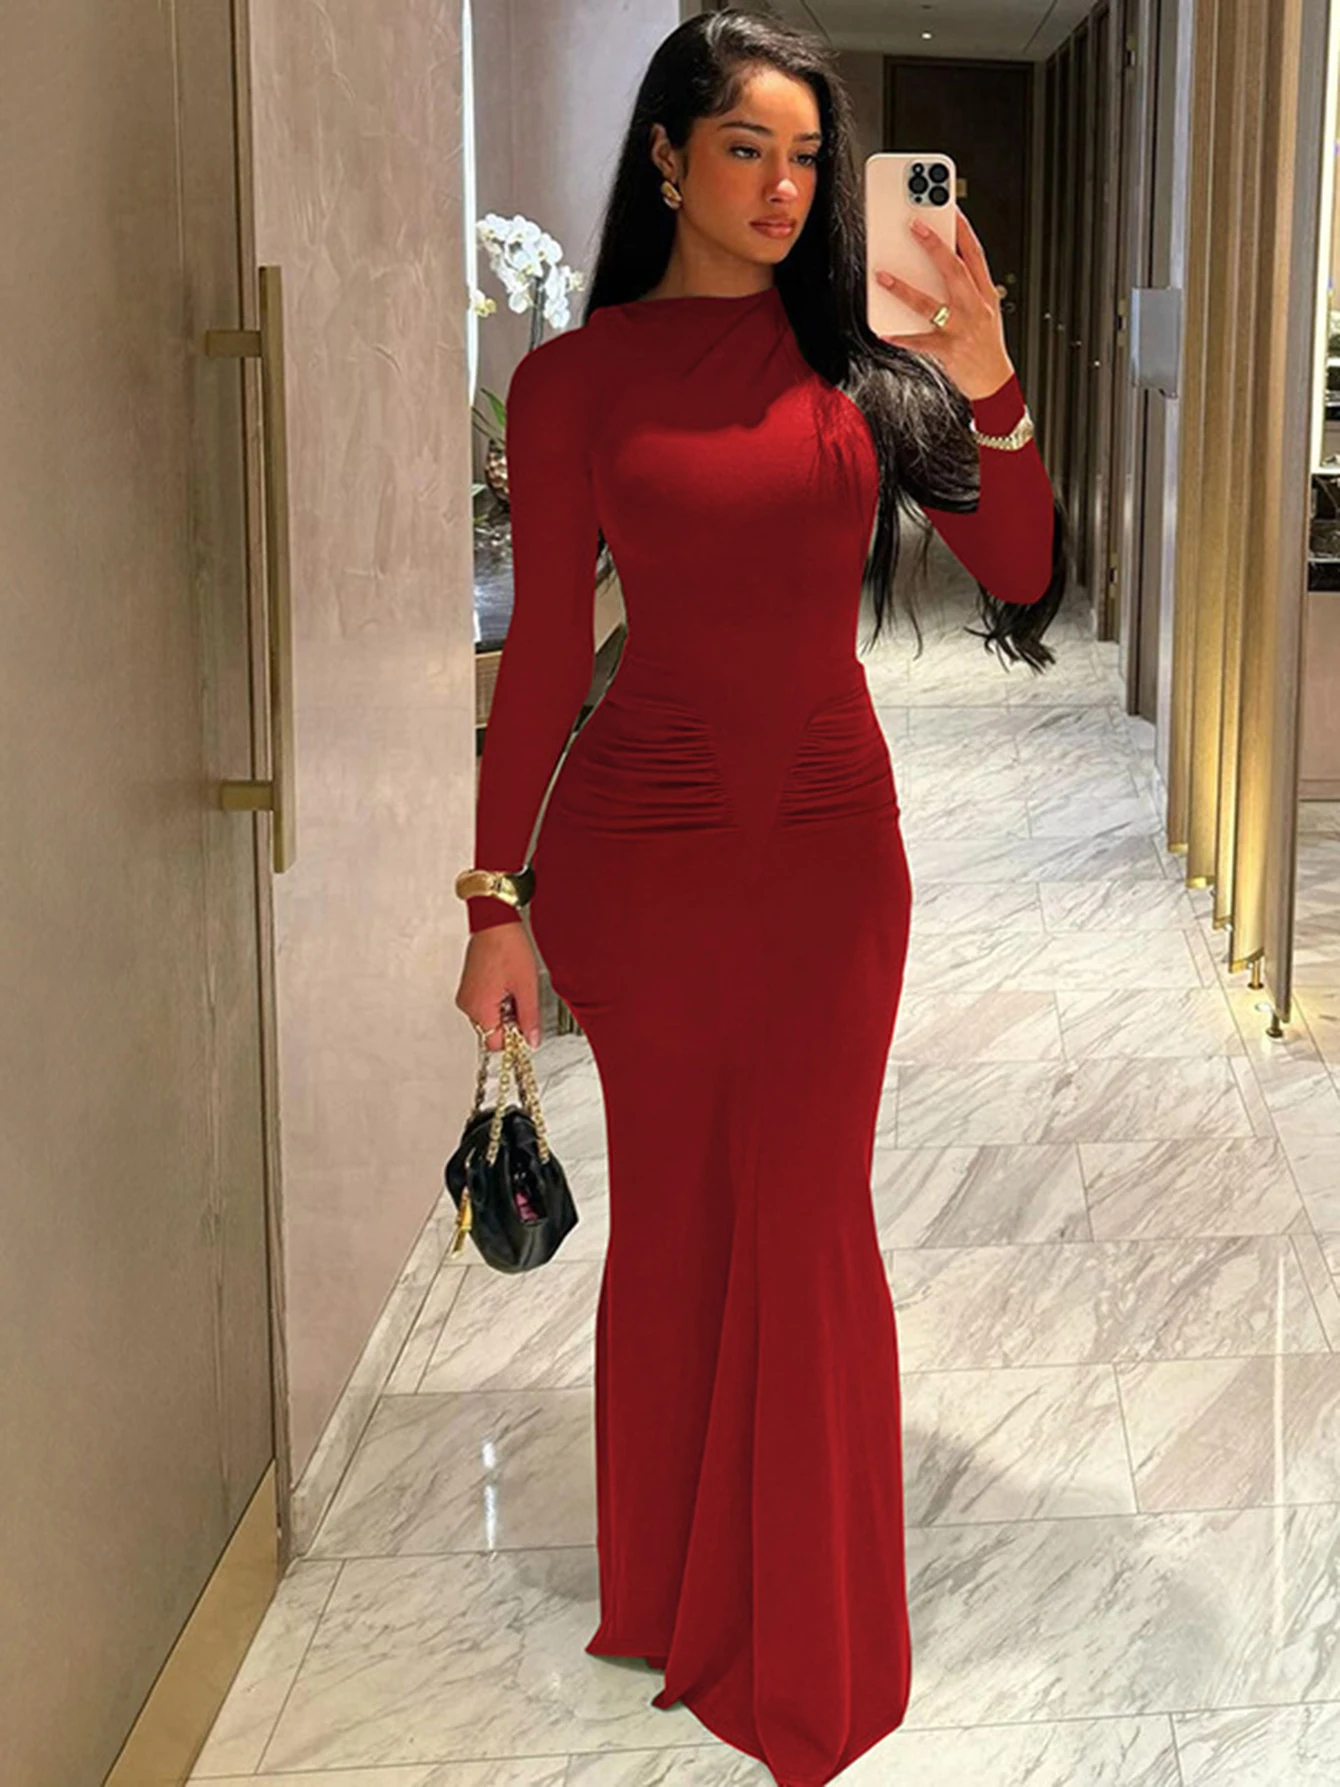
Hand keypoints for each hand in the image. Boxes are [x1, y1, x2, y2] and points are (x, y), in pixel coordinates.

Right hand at [455, 920, 542, 1049]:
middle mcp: (468, 1005)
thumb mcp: (526, 987)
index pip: (496, 1043)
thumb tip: (531, 1040)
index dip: (514, 1037)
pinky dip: (497, 1000)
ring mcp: (466, 995)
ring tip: (515, 987)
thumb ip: (529, 1018)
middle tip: (523, 999)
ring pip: (488, 1018)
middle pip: (491, 1031)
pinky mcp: (469, 986)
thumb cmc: (507, 947)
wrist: (494, 922)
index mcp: (479, 1008)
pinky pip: (483, 1004)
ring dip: (504, 1010)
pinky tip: (507, 983)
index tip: (527, 1026)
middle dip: (510, 1022)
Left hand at [874, 205, 1015, 402]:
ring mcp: (961, 329)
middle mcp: (975, 308)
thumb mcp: (985, 312)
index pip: (976, 255)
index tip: (949, 208)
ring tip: (883, 275)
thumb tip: (937, 266)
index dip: (963, 230)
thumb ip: (966, 289)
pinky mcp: (948, 351)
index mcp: (985, 295)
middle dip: (934, 246)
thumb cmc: (986, 346)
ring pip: (930, 304)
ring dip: (904, 289)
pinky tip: (884, 330)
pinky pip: (920, 341)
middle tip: (914, 225)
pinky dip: (901, 336)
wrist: (994, 383)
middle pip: (954, 270)